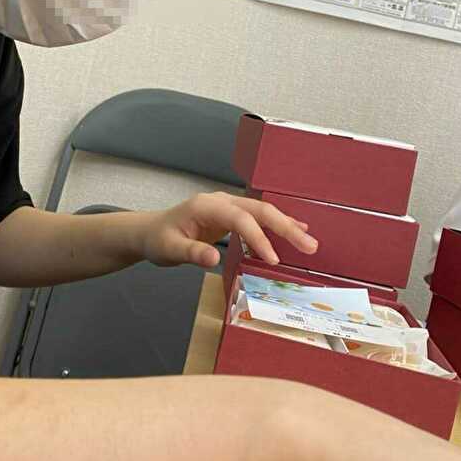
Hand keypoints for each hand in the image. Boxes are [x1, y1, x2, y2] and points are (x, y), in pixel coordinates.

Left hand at [137, 192, 318, 268]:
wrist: (151, 232)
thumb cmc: (159, 240)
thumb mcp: (169, 250)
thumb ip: (191, 253)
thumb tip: (213, 258)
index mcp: (206, 206)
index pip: (241, 218)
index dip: (259, 238)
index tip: (273, 259)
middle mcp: (221, 201)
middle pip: (259, 210)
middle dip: (285, 227)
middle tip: (309, 246)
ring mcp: (228, 206)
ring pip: (263, 212)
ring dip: (287, 226)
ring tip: (309, 242)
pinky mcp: (231, 215)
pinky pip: (258, 218)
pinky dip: (277, 224)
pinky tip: (296, 229)